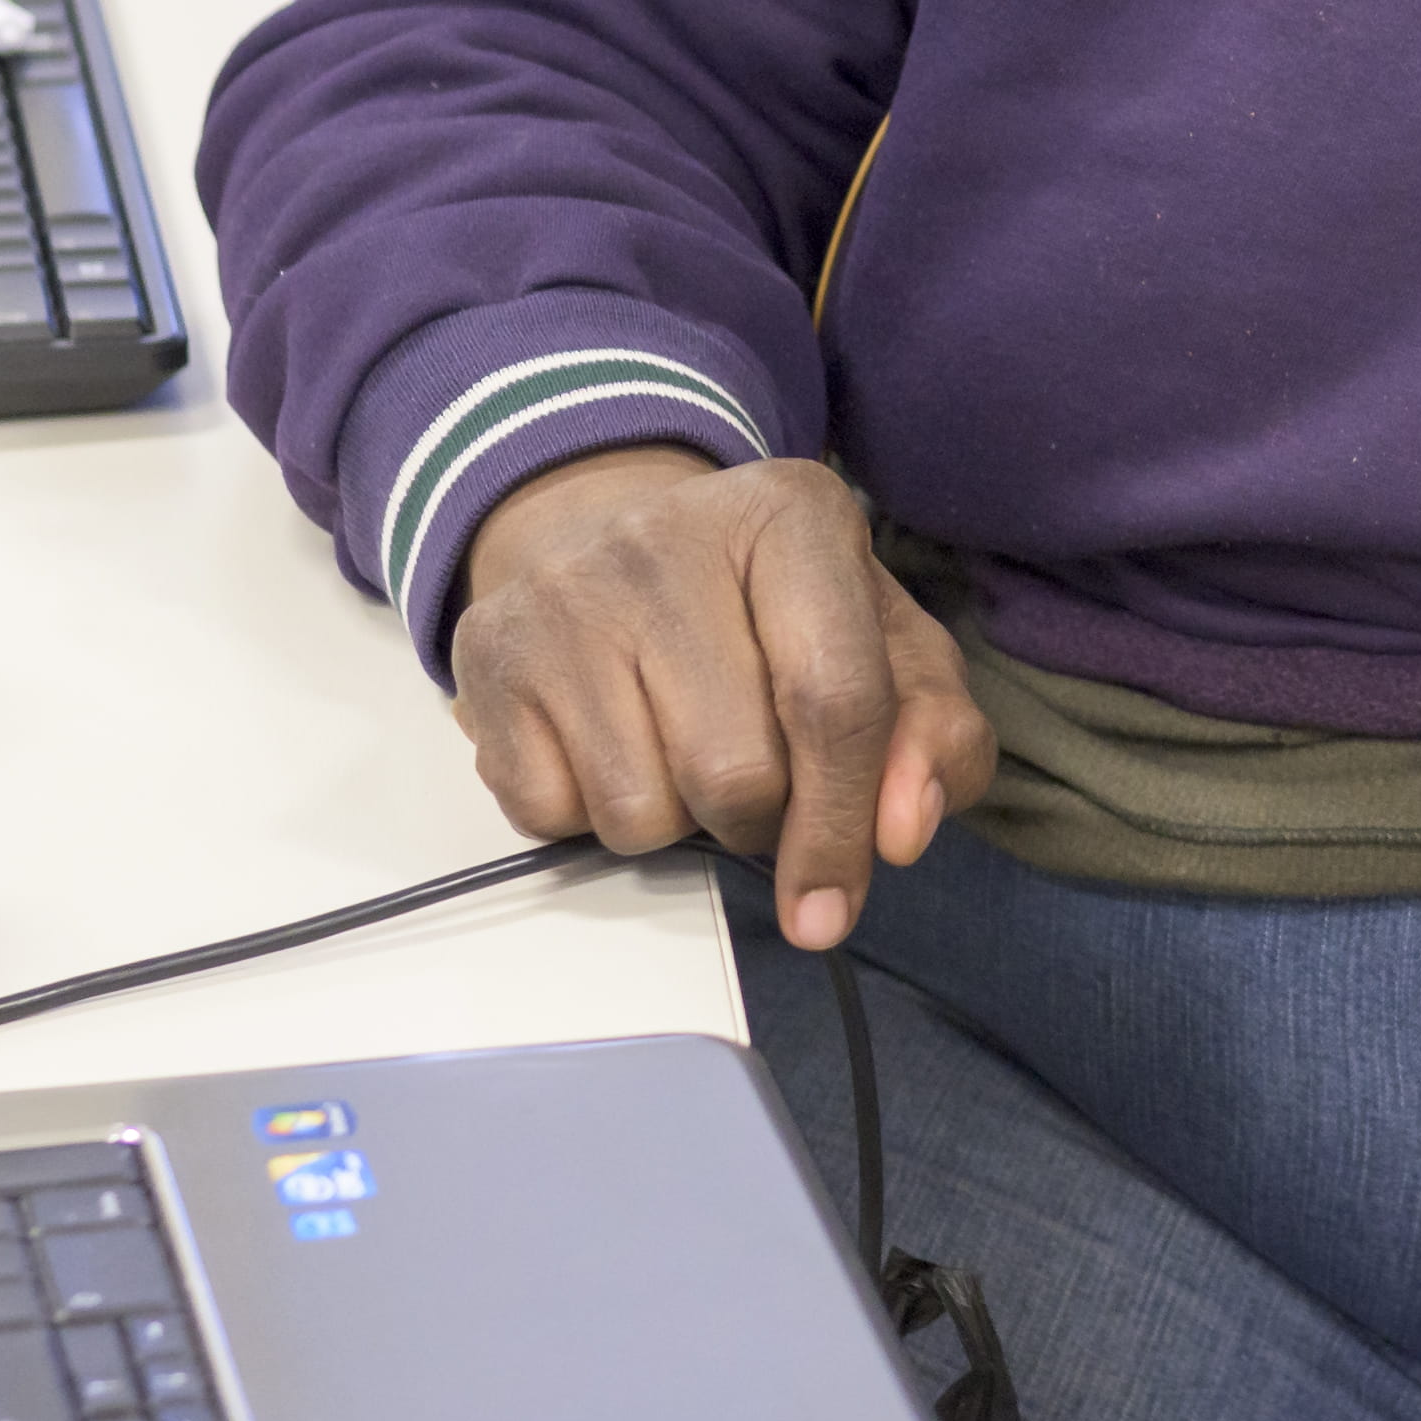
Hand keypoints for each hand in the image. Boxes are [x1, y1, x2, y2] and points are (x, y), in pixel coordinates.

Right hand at [448, 450, 992, 950]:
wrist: (609, 539)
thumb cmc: (772, 610)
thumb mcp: (885, 647)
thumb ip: (935, 736)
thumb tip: (903, 833)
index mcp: (794, 514)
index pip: (835, 702)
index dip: (843, 826)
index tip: (833, 906)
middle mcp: (666, 537)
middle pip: (735, 775)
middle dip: (757, 818)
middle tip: (753, 776)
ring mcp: (564, 595)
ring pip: (639, 813)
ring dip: (675, 822)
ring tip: (679, 748)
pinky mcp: (486, 654)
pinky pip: (552, 814)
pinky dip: (591, 815)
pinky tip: (610, 744)